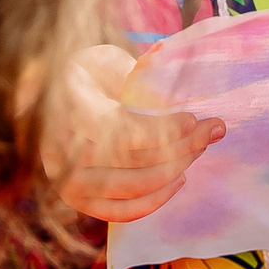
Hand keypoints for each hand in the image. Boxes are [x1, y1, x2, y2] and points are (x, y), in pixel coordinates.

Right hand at [45, 45, 223, 222]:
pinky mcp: (76, 200)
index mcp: (65, 105)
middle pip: (129, 158)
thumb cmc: (89, 76)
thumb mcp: (106, 60)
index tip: (192, 119)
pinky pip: (121, 211)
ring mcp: (65, 179)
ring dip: (174, 170)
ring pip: (130, 186)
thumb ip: (134, 69)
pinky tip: (179, 178)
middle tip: (213, 129)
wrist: (55, 102)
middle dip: (179, 146)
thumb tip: (164, 57)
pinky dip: (155, 199)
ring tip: (200, 148)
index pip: (116, 128)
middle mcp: (58, 147)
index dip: (158, 129)